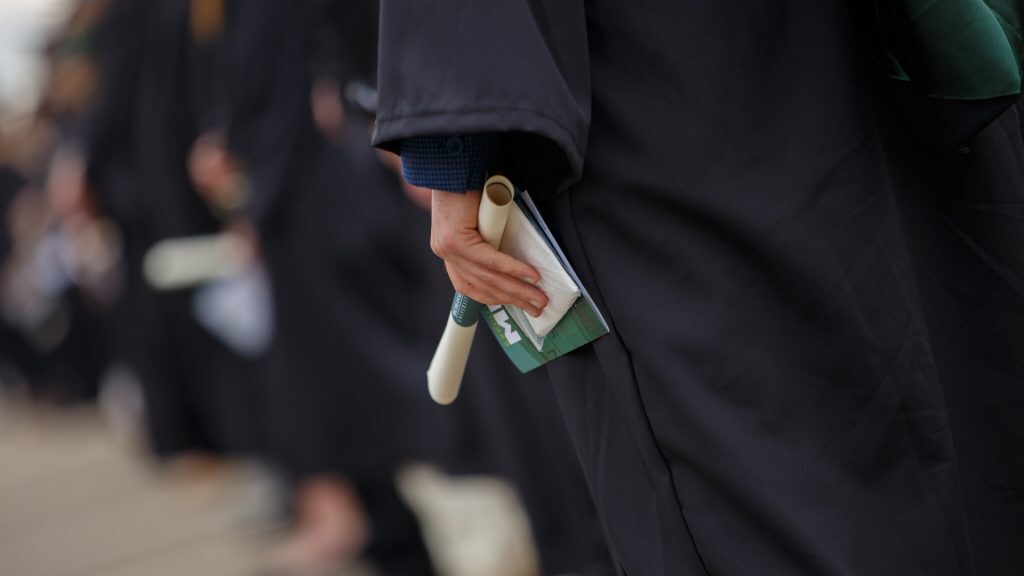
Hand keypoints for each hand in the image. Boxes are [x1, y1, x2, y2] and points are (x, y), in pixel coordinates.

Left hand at [430, 189, 547, 316]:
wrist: (456, 162)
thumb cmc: (472, 184)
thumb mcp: (481, 218)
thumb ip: (492, 237)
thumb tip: (518, 258)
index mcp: (449, 249)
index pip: (469, 285)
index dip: (494, 297)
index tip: (516, 304)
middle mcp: (445, 251)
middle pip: (483, 285)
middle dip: (514, 299)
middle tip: (537, 308)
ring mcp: (447, 248)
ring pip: (488, 277)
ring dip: (518, 289)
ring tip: (539, 297)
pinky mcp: (455, 240)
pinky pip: (489, 260)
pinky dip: (513, 269)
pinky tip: (530, 276)